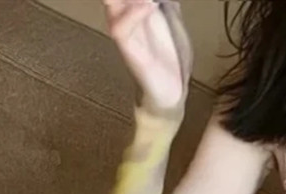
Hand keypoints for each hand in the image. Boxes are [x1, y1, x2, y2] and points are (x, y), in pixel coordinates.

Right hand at [104, 0, 192, 115]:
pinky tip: (150, 5)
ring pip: (112, 3)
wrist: (172, 93)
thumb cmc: (171, 57)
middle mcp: (125, 15)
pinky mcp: (129, 51)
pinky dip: (134, 13)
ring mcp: (126, 32)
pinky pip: (121, 29)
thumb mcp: (173, 18)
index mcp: (134, 6)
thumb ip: (166, 0)